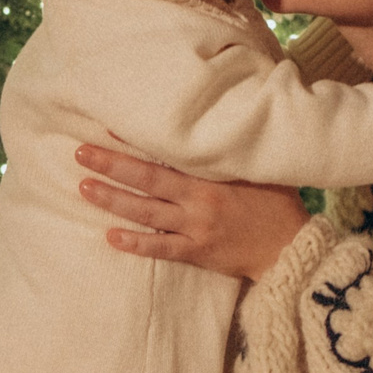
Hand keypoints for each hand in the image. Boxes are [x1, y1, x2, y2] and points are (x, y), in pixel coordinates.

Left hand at [75, 143, 312, 280]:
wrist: (292, 248)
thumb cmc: (277, 203)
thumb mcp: (259, 168)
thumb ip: (232, 150)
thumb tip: (219, 119)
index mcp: (212, 176)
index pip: (167, 153)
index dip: (137, 140)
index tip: (109, 125)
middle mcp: (199, 200)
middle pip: (147, 180)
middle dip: (112, 165)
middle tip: (81, 152)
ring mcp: (196, 228)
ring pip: (146, 213)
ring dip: (113, 200)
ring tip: (84, 188)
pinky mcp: (197, 252)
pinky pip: (161, 248)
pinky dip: (136, 244)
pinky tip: (110, 236)